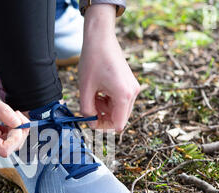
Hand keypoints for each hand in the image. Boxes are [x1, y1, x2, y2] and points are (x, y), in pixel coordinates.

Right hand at [0, 77, 28, 156]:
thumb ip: (4, 111)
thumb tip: (19, 123)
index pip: (5, 150)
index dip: (16, 138)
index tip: (17, 122)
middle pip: (9, 148)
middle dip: (19, 133)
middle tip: (18, 114)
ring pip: (8, 142)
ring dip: (16, 130)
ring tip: (14, 113)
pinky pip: (3, 136)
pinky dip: (10, 128)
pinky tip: (9, 116)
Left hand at [79, 4, 139, 131]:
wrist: (101, 38)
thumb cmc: (92, 60)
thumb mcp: (85, 89)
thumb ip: (87, 111)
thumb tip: (91, 124)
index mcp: (123, 95)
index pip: (118, 125)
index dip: (103, 127)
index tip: (91, 122)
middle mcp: (133, 93)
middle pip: (119, 118)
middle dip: (103, 117)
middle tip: (89, 107)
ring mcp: (133, 88)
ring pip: (119, 110)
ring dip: (105, 109)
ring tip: (92, 96)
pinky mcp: (130, 84)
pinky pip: (120, 101)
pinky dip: (109, 101)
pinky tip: (99, 91)